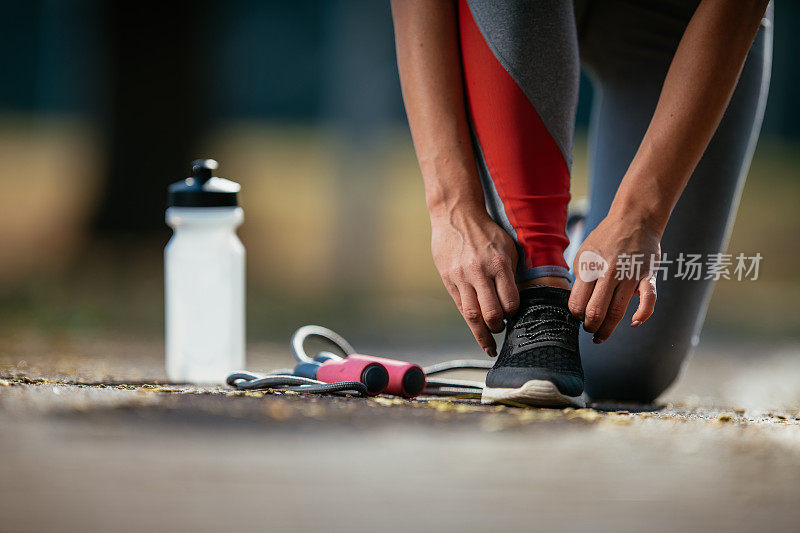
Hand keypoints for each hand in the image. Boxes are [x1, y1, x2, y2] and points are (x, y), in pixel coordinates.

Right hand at [431, 207, 519, 355]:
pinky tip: (475, 328)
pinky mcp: (448, 279)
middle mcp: (479, 272)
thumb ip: (511, 272)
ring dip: (482, 333)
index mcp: (499, 263)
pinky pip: (460, 305)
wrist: (456, 216)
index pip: (510, 301)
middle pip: (491, 312)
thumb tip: (515, 299)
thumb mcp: (507, 247)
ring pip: (472, 315)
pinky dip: (469, 320)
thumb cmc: (486, 232)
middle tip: (501, 329)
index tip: (514, 315)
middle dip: (498, 326)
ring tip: (489, 344)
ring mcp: (461, 277)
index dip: (513, 312)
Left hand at [568, 212, 660, 342]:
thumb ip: (580, 278)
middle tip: (589, 330)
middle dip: (590, 327)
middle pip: (595, 312)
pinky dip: (643, 315)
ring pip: (617, 311)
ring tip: (601, 335)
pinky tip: (634, 323)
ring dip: (608, 329)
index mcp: (589, 266)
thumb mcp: (583, 253)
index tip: (578, 318)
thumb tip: (577, 305)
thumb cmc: (605, 239)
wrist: (635, 218)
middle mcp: (608, 272)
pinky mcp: (649, 275)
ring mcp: (630, 274)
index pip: (577, 303)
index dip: (576, 316)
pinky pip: (649, 300)